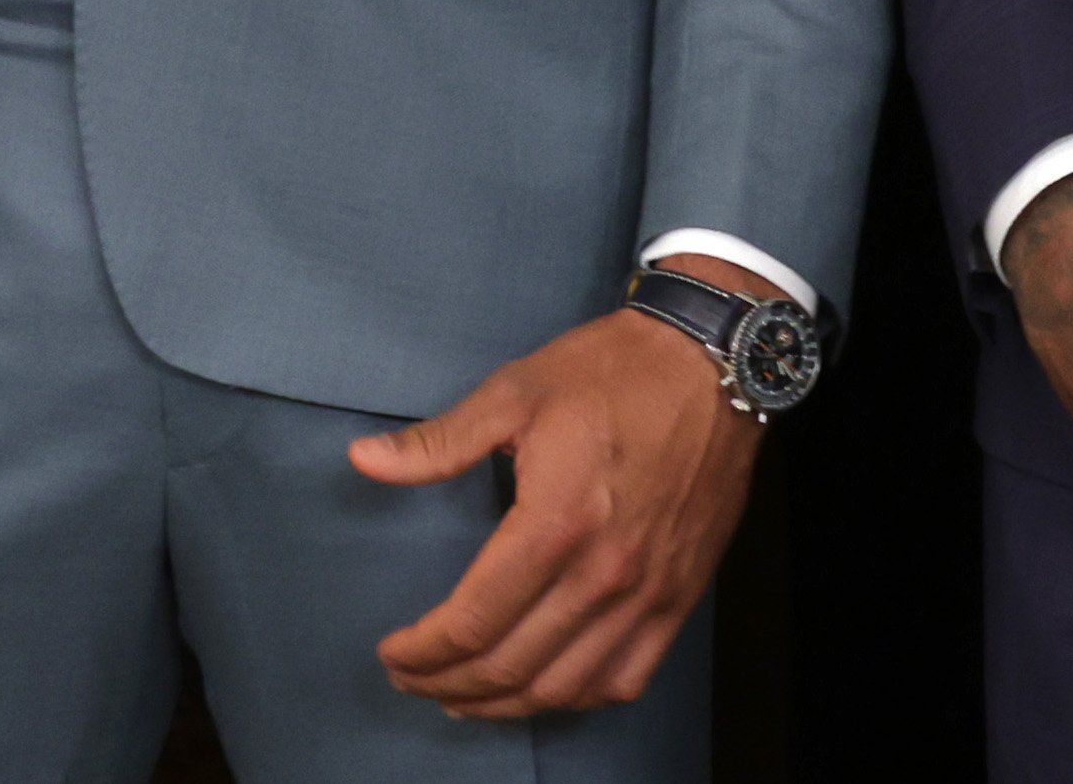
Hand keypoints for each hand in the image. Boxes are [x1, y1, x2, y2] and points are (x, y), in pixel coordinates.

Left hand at [351, 291, 758, 718]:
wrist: (710, 366)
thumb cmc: (608, 374)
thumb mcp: (513, 393)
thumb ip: (437, 443)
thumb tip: (363, 461)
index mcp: (554, 524)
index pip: (473, 620)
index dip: (422, 650)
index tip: (391, 652)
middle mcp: (603, 574)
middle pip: (510, 666)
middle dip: (447, 684)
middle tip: (411, 678)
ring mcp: (647, 595)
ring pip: (564, 687)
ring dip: (504, 705)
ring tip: (462, 697)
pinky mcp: (679, 599)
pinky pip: (624, 679)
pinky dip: (575, 698)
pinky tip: (543, 689)